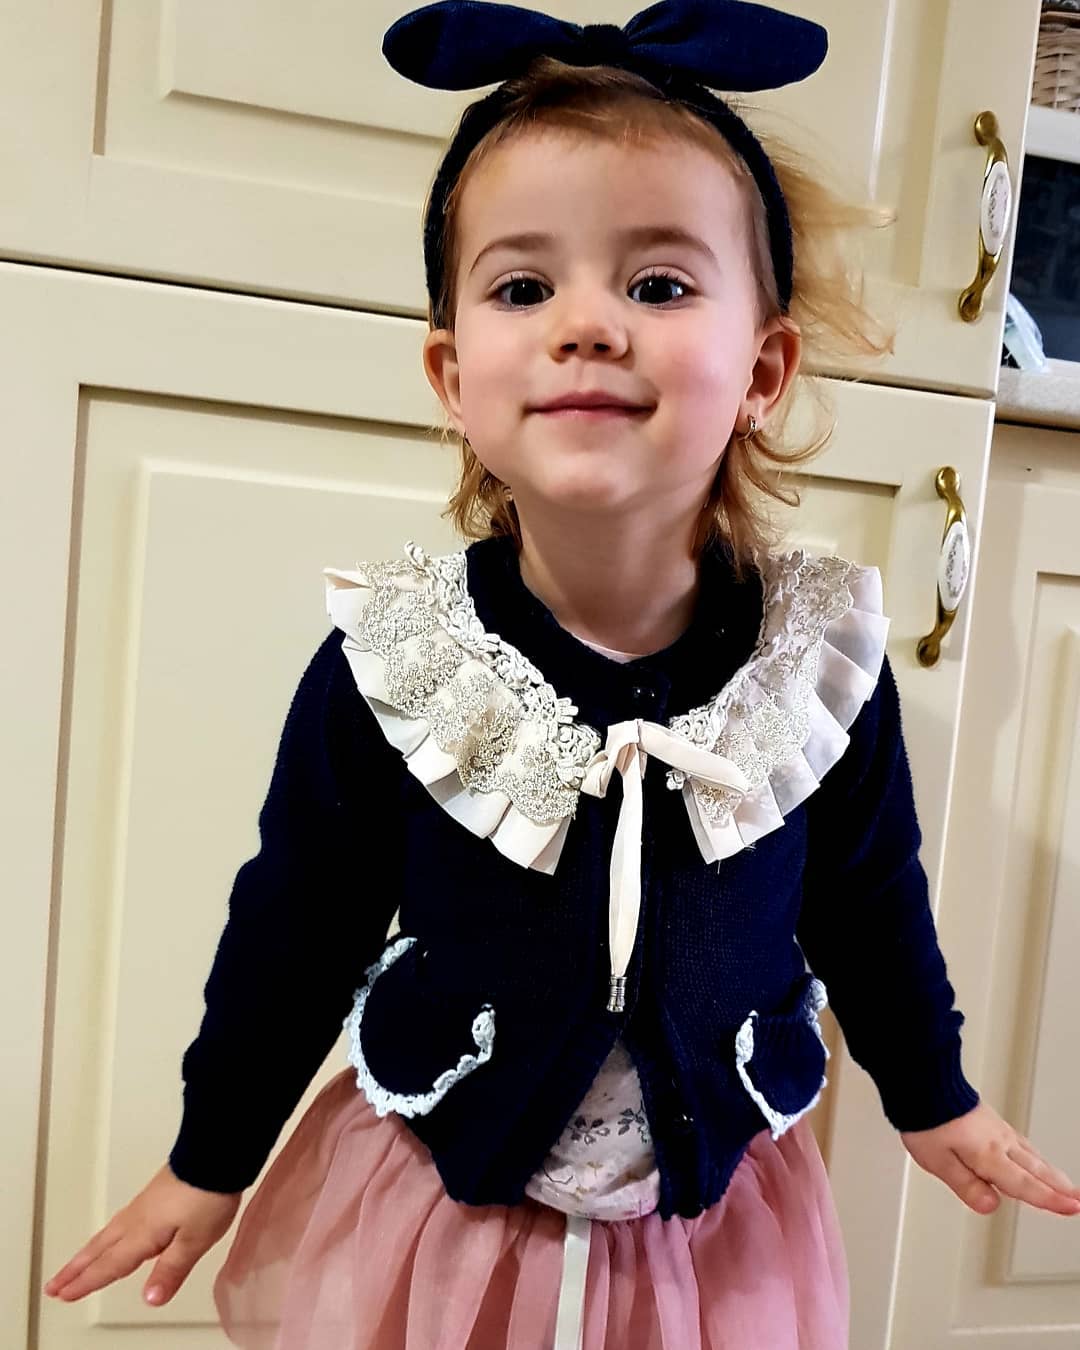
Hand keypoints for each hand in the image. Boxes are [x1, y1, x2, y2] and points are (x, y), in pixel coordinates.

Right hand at [44, 1164, 241, 1305]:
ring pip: (107, 1234)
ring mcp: (145, 1204)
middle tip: (53, 1285)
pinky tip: (114, 1236)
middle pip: (99, 1249)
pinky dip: (107, 1235)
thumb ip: (171, 1269)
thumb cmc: (208, 1194)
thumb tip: (150, 1299)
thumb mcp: (195, 1240)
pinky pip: (120, 1222)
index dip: (87, 1282)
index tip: (64, 1295)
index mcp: (143, 1233)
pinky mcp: (155, 1194)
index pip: (110, 1264)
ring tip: (74, 1265)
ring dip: (88, 1252)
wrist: (217, 1151)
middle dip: (76, 1269)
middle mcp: (138, 1218)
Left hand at [900, 1102, 1079, 1216]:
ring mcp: (996, 1129)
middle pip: (1034, 1170)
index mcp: (988, 1155)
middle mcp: (998, 1141)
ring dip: (1051, 1172)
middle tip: (1078, 1201)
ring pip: (1031, 1155)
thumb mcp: (938, 1161)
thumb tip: (991, 1206)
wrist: (923, 1081)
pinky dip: (1035, 1155)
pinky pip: (1021, 1142)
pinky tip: (1034, 1157)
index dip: (1048, 1199)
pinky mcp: (991, 1120)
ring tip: (1066, 1185)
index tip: (1072, 1208)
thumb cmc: (926, 1119)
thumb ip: (966, 1186)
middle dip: (1058, 1187)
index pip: (1024, 1184)